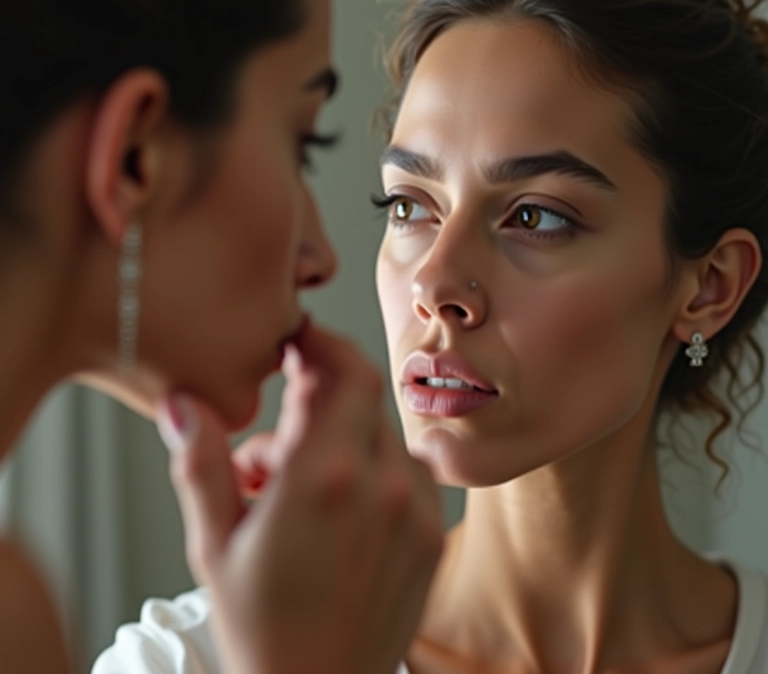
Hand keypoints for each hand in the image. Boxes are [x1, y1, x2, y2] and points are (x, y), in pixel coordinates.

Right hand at [158, 322, 442, 673]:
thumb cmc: (262, 627)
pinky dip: (373, 466)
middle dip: (323, 394)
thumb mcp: (214, 544)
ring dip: (343, 435)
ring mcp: (414, 510)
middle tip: (281, 430)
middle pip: (364, 396)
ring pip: (384, 432)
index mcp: (325, 478)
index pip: (348, 372)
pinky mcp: (431, 533)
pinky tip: (337, 505)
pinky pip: (407, 469)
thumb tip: (184, 404)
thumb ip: (201, 463)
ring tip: (297, 482)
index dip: (325, 345)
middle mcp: (382, 486)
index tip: (301, 344)